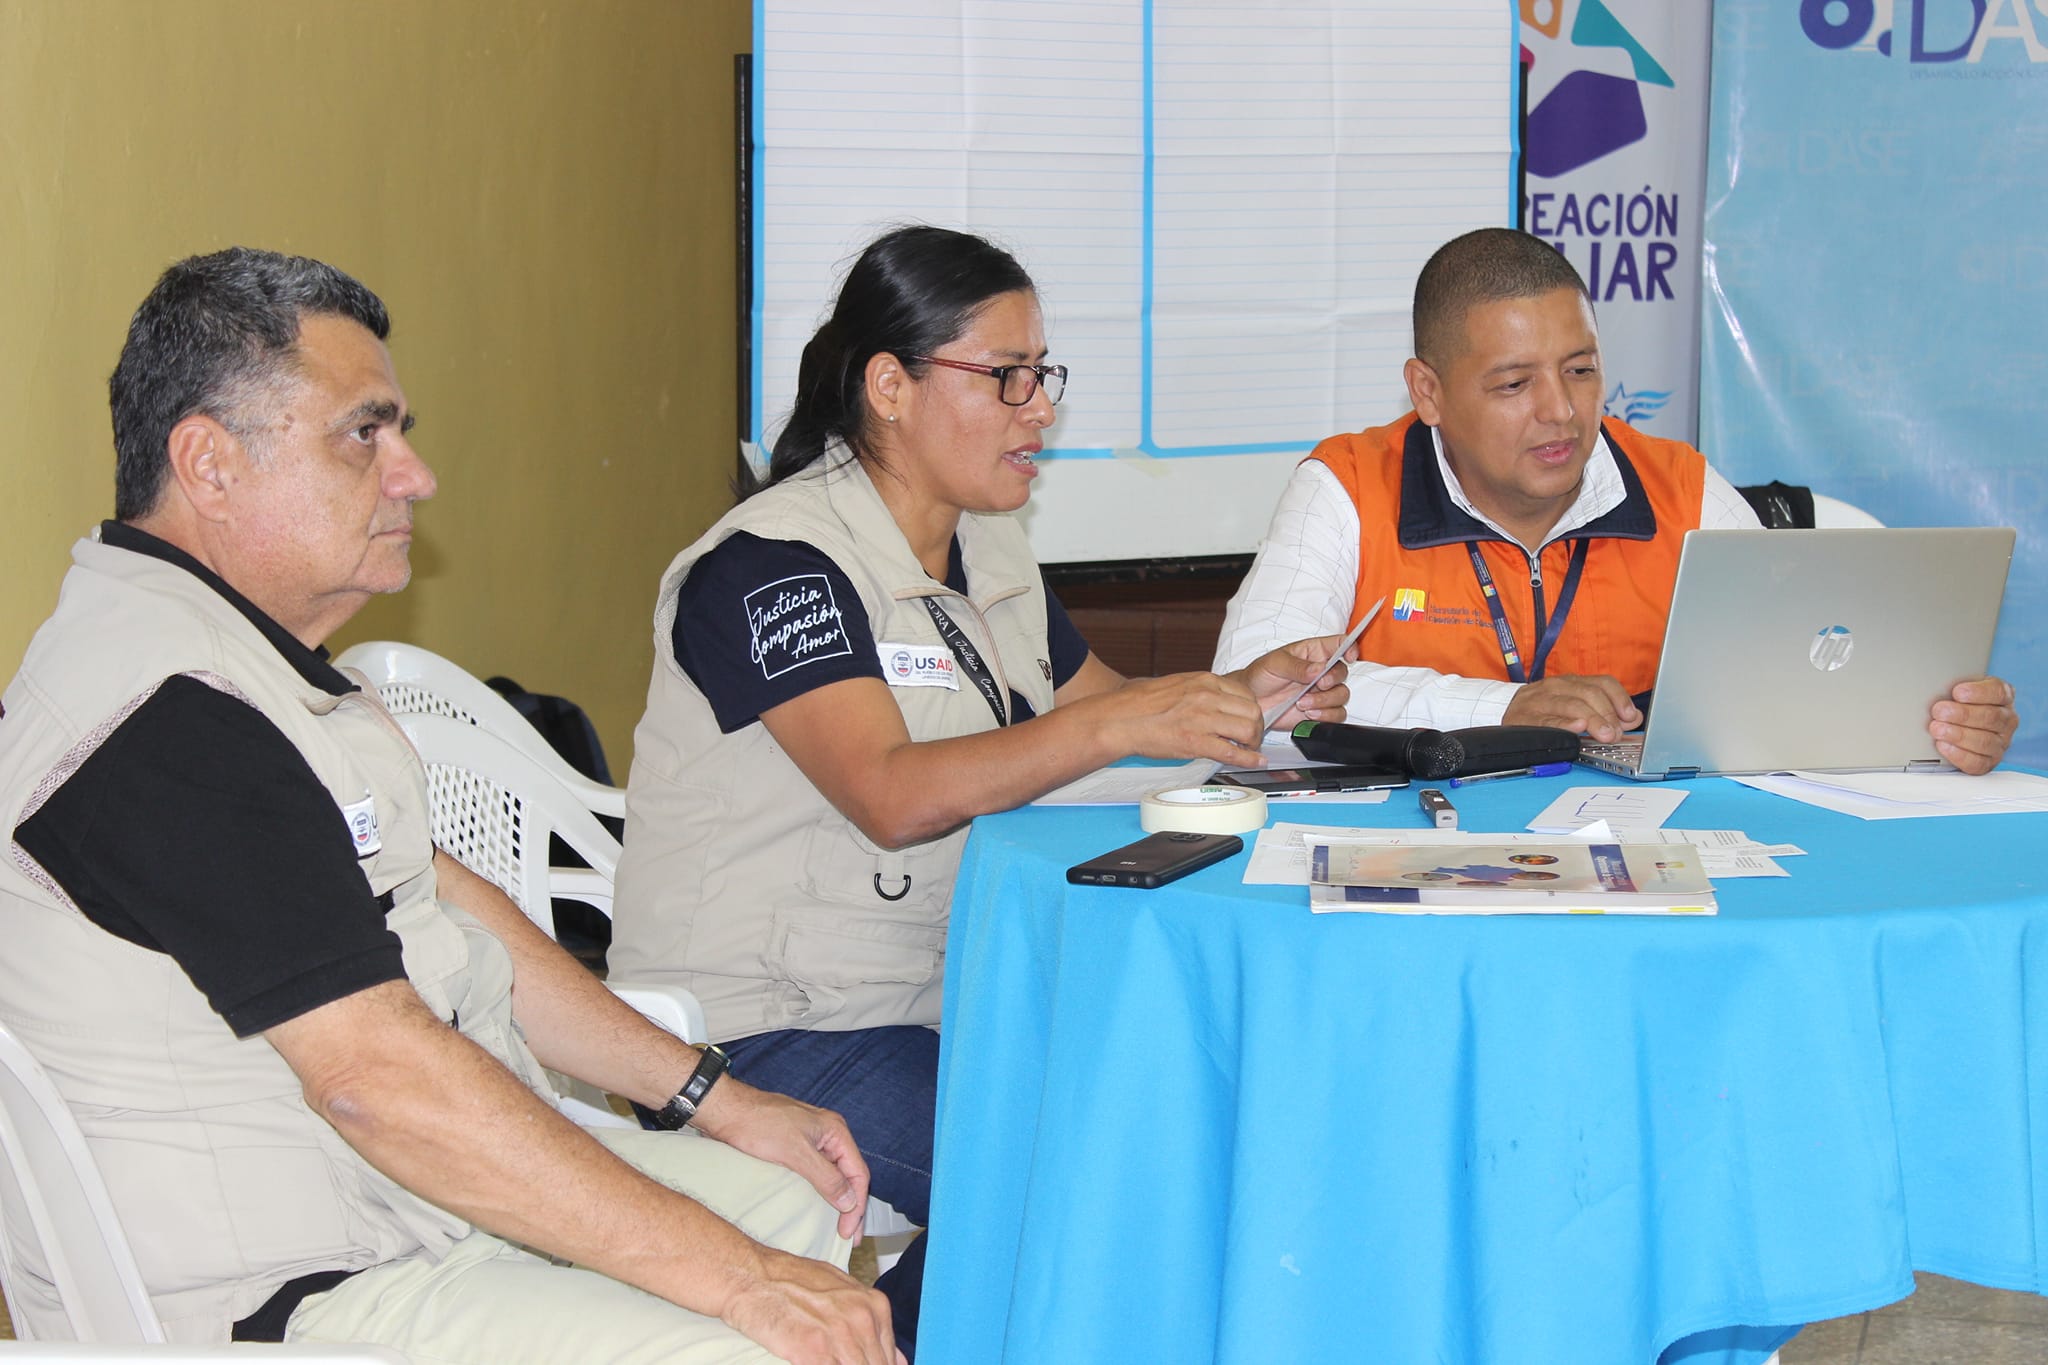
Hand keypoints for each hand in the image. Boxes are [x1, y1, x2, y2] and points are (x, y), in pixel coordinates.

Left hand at [694, 1079, 869, 1241]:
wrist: (727, 1110)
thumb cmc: (757, 1124)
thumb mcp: (795, 1153)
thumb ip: (826, 1177)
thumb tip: (849, 1201)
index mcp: (835, 1131)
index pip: (858, 1173)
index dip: (856, 1205)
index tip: (848, 1232)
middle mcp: (828, 1135)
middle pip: (849, 1175)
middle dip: (852, 1206)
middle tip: (848, 1236)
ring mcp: (813, 1141)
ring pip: (835, 1175)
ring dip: (838, 1200)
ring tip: (838, 1227)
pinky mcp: (796, 1147)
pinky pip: (818, 1173)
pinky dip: (822, 1192)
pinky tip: (819, 1208)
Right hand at [721, 1245, 903, 1364]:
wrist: (753, 1277)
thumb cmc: (791, 1280)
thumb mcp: (842, 1291)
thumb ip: (872, 1323)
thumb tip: (897, 1359)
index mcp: (874, 1306)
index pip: (889, 1357)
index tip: (862, 1364)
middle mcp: (862, 1320)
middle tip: (839, 1360)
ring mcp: (839, 1337)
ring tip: (824, 1360)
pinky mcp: (814, 1352)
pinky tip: (813, 1363)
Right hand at [1095, 671, 1267, 767]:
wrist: (1120, 719)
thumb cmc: (1140, 703)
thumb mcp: (1177, 684)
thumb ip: (1200, 690)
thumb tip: (1216, 700)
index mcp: (1204, 681)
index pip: (1246, 692)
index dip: (1251, 709)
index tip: (1249, 719)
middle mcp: (1208, 696)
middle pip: (1252, 711)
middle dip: (1257, 727)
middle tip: (1251, 738)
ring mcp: (1203, 719)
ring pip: (1248, 730)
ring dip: (1253, 743)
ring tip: (1248, 750)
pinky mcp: (1195, 742)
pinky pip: (1232, 752)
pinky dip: (1248, 760)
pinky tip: (1254, 762)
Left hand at [1229, 635, 1350, 729]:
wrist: (1252, 702)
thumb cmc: (1261, 676)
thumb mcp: (1275, 664)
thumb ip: (1297, 666)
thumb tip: (1319, 669)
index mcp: (1314, 652)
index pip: (1340, 643)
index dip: (1350, 647)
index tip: (1349, 656)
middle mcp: (1322, 671)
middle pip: (1343, 672)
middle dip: (1333, 680)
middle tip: (1318, 685)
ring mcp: (1322, 692)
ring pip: (1342, 695)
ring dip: (1325, 701)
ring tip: (1302, 703)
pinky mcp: (1321, 711)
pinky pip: (1337, 714)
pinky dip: (1326, 716)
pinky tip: (1309, 714)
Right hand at [1501, 674, 1639, 742]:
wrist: (1505, 712)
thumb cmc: (1544, 710)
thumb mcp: (1576, 705)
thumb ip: (1606, 711)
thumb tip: (1634, 718)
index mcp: (1572, 682)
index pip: (1602, 683)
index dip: (1619, 699)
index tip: (1630, 717)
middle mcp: (1557, 686)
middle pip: (1589, 694)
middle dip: (1607, 714)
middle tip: (1616, 734)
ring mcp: (1540, 700)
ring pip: (1571, 705)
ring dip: (1592, 720)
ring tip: (1605, 734)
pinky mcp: (1525, 716)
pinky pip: (1547, 720)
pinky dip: (1564, 724)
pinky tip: (1577, 728)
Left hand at [1929, 676, 2016, 773]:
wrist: (1961, 727)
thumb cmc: (1961, 704)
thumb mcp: (1962, 690)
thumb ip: (1956, 687)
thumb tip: (1938, 686)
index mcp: (2003, 698)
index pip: (1999, 692)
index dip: (1979, 693)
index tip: (1957, 692)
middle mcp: (2007, 720)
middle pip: (1991, 717)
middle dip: (1963, 714)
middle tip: (1940, 711)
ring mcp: (2001, 743)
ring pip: (1985, 741)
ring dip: (1958, 735)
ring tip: (1937, 729)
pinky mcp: (1990, 762)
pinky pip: (1977, 762)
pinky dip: (1959, 755)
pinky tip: (1943, 746)